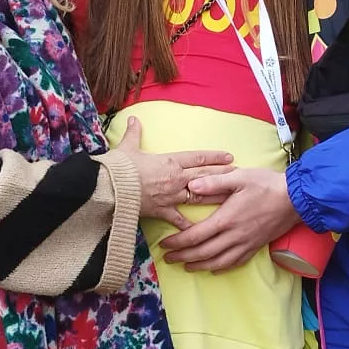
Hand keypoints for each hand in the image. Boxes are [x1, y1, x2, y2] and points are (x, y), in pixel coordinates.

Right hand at [116, 114, 230, 230]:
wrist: (109, 188)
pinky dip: (189, 225)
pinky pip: (179, 220)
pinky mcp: (162, 211)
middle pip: (205, 175)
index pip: (198, 157)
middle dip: (223, 175)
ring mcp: (171, 196)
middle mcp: (175, 178)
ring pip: (199, 196)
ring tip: (229, 197)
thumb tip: (133, 119)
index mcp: (170, 161)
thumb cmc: (119, 167)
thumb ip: (134, 134)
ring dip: (215, 196)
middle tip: (239, 175)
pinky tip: (202, 229)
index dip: (215, 157)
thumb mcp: (127, 147)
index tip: (229, 157)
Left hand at [159, 165, 299, 271]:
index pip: (195, 236)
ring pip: (218, 262)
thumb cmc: (266, 185)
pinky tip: (213, 269)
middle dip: (183, 257)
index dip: (177, 242)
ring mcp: (246, 244)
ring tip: (185, 266)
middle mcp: (235, 236)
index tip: (164, 244)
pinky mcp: (256, 247)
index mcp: (227, 219)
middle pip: (203, 253)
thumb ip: (214, 182)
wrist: (295, 199)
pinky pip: (235, 262)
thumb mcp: (239, 177)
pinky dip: (220, 268)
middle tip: (168, 259)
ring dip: (199, 266)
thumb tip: (191, 186)